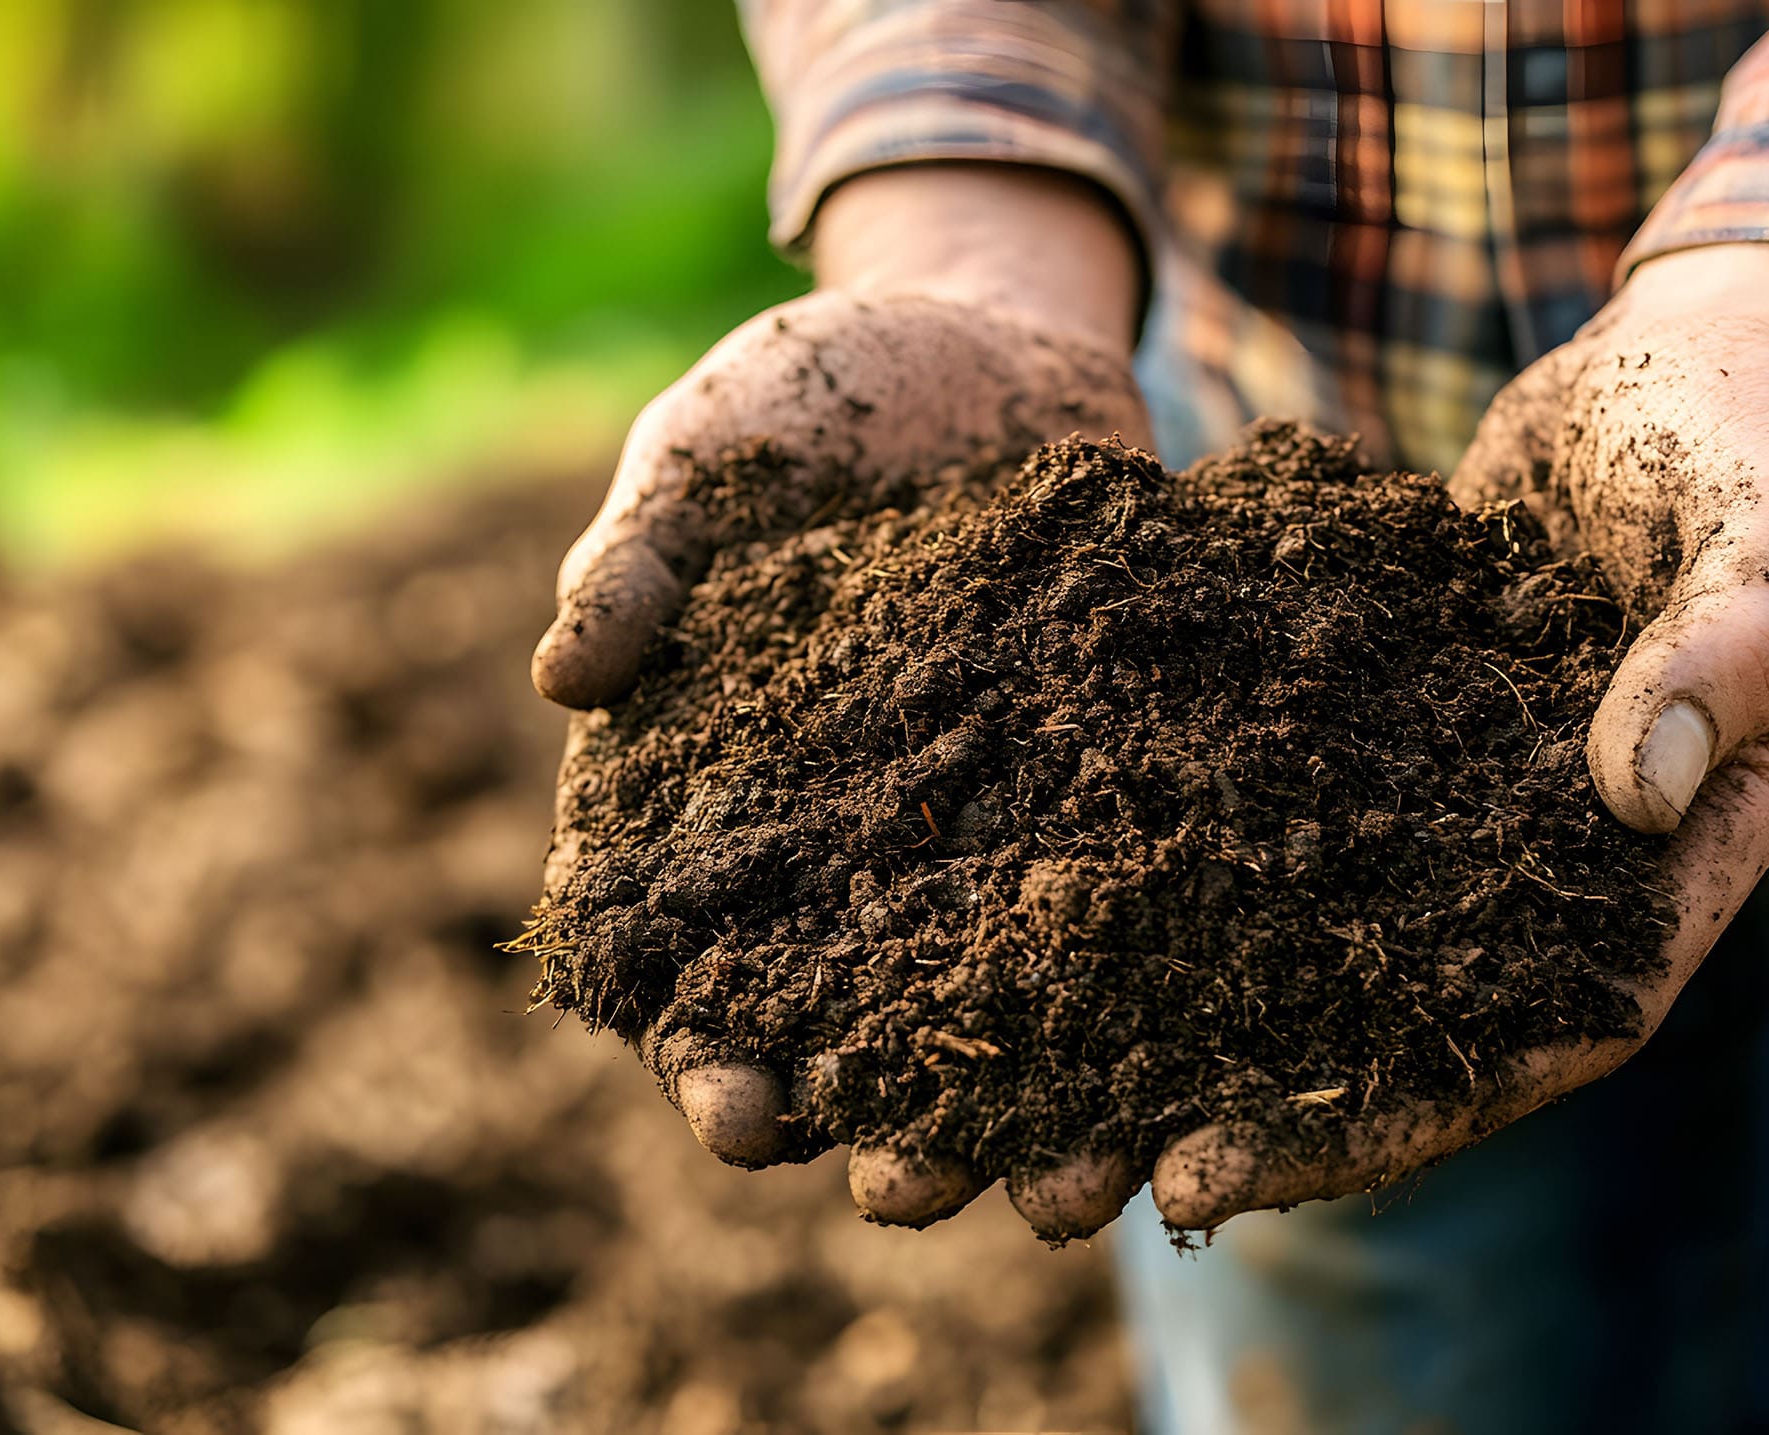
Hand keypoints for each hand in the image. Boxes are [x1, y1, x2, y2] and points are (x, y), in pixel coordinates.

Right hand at [535, 166, 1155, 1234]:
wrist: (987, 326)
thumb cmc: (808, 392)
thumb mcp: (706, 455)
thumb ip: (636, 561)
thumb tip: (564, 681)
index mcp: (716, 791)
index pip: (687, 953)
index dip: (699, 1045)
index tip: (733, 1111)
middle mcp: (847, 841)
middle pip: (846, 1020)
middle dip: (872, 1122)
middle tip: (904, 1196)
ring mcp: (979, 825)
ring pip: (997, 1000)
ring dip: (1032, 1107)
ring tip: (1080, 1192)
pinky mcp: (1098, 785)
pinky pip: (1127, 907)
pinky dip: (1160, 991)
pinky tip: (1204, 1068)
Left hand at [1143, 245, 1768, 1227]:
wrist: (1703, 356)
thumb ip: (1733, 645)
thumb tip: (1642, 790)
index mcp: (1694, 849)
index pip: (1554, 1030)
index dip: (1411, 1113)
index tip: (1248, 1171)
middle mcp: (1580, 854)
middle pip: (1428, 1020)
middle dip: (1280, 1107)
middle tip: (1116, 1168)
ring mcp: (1489, 791)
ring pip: (1349, 931)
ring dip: (1222, 1000)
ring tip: (1065, 1065)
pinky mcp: (1410, 716)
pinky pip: (1307, 802)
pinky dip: (1211, 847)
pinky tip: (1081, 874)